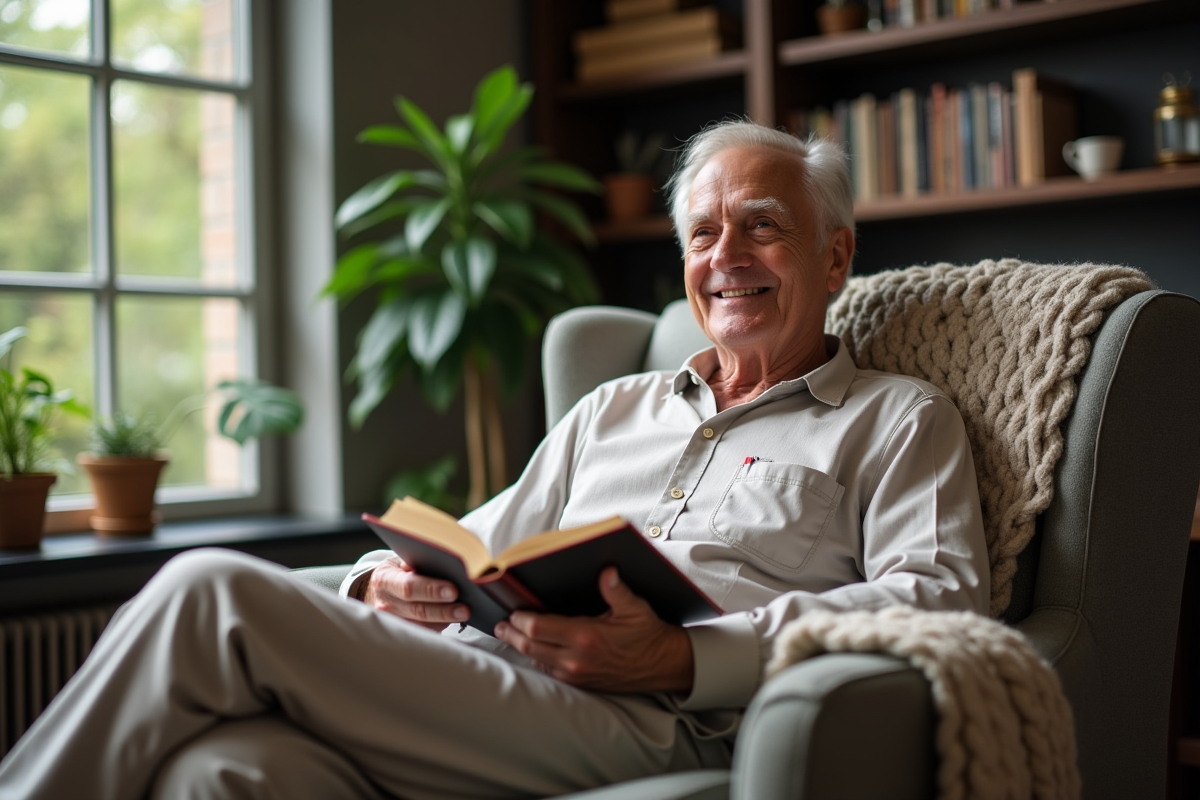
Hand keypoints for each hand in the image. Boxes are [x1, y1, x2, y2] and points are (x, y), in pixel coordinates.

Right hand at [361, 557, 469, 631]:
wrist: (378, 592)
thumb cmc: (396, 572)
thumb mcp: (399, 561)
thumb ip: (415, 561)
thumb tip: (435, 563)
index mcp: (385, 580)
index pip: (409, 586)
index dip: (431, 590)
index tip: (453, 590)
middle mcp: (386, 603)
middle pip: (418, 609)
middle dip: (444, 610)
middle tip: (465, 609)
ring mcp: (393, 620)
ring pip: (423, 624)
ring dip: (445, 620)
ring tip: (464, 614)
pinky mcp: (401, 631)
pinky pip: (425, 631)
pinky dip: (441, 625)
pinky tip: (454, 618)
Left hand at [494, 567, 693, 692]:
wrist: (662, 665)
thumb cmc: (648, 634)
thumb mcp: (635, 608)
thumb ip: (616, 589)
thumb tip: (606, 570)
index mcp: (586, 637)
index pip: (538, 628)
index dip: (521, 619)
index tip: (514, 609)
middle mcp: (576, 659)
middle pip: (529, 646)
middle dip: (511, 633)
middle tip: (500, 624)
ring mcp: (576, 674)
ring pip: (536, 661)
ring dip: (521, 647)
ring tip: (510, 634)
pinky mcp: (580, 683)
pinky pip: (549, 671)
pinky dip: (537, 659)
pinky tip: (534, 649)